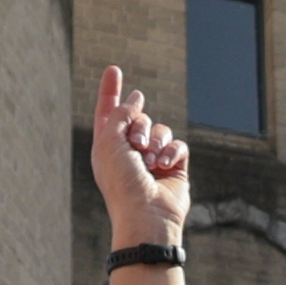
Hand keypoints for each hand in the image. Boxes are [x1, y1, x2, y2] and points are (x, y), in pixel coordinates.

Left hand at [92, 63, 196, 243]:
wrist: (146, 215)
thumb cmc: (122, 182)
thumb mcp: (110, 142)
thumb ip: (120, 114)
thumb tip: (136, 99)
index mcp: (107, 147)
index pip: (108, 112)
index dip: (110, 91)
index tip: (114, 69)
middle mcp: (129, 152)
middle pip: (139, 117)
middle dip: (140, 125)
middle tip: (136, 145)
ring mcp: (152, 160)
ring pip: (161, 130)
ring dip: (156, 141)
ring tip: (151, 161)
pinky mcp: (175, 167)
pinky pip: (178, 145)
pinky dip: (172, 152)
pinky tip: (164, 166)